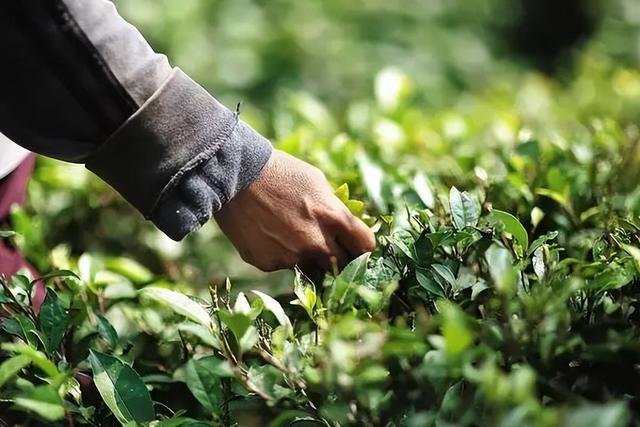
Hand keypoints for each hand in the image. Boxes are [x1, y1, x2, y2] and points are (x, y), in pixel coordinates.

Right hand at [214, 150, 375, 271]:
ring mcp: (291, 257)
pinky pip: (283, 265)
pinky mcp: (268, 264)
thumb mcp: (317, 182)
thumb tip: (346, 229)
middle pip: (341, 265)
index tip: (359, 247)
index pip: (366, 247)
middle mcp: (316, 244)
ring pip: (310, 268)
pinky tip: (269, 234)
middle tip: (327, 245)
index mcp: (334, 219)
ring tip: (290, 234)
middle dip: (338, 256)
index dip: (364, 248)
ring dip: (307, 257)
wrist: (235, 175)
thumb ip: (335, 209)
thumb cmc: (281, 172)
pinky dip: (280, 254)